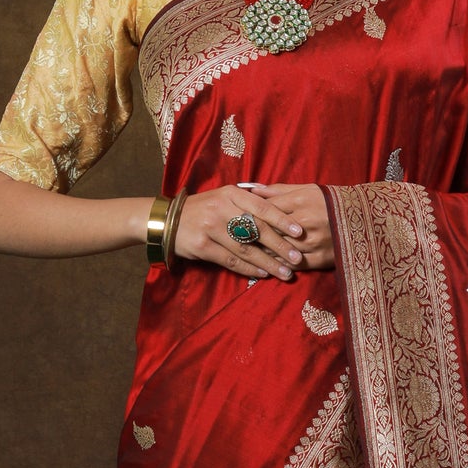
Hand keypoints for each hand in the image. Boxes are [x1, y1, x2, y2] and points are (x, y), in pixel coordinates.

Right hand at [169, 183, 332, 278]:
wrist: (168, 220)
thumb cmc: (204, 208)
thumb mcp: (225, 197)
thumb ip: (249, 203)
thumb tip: (282, 214)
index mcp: (232, 194)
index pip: (263, 207)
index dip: (283, 221)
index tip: (299, 233)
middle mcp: (222, 209)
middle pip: (257, 230)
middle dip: (280, 246)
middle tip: (297, 258)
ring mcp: (211, 228)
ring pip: (246, 248)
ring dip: (268, 263)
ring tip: (285, 272)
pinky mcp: (203, 246)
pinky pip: (231, 260)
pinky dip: (249, 268)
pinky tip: (263, 273)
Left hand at [240, 184, 333, 270]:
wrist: (364, 220)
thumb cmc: (331, 201)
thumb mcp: (307, 189)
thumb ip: (278, 190)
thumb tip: (251, 189)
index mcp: (301, 200)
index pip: (266, 209)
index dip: (247, 215)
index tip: (233, 219)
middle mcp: (305, 221)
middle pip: (269, 230)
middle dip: (249, 235)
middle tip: (231, 238)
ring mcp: (312, 242)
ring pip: (277, 249)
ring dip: (259, 253)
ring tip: (244, 252)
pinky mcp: (319, 259)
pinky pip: (292, 264)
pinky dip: (277, 265)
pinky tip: (266, 265)